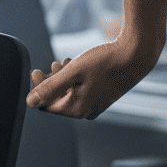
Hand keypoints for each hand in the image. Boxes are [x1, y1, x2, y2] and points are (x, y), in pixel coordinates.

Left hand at [26, 40, 156, 119]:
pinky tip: (74, 64)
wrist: (136, 55)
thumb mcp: (72, 72)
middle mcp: (87, 110)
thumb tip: (30, 101)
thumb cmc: (106, 62)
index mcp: (78, 109)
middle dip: (50, 82)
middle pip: (58, 99)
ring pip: (69, 92)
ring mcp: (96, 104)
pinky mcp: (102, 95)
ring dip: (62, 78)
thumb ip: (50, 87)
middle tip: (47, 66)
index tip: (34, 71)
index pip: (47, 105)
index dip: (37, 89)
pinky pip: (81, 90)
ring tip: (61, 62)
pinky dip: (74, 78)